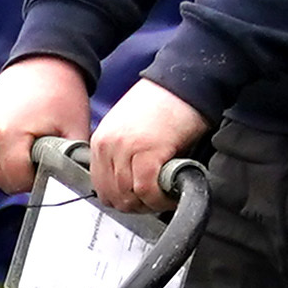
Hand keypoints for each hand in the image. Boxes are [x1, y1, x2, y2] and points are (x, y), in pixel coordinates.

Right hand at [0, 55, 92, 195]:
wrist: (45, 62)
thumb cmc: (62, 94)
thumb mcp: (75, 131)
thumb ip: (71, 163)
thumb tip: (72, 184)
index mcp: (9, 135)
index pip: (15, 181)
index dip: (35, 180)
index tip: (47, 165)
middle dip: (20, 177)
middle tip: (39, 160)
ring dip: (5, 170)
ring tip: (25, 155)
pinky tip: (11, 151)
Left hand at [89, 80, 209, 212]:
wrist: (186, 82)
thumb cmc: (165, 105)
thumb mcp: (131, 130)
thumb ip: (124, 156)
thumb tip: (131, 188)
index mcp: (101, 140)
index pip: (101, 187)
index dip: (123, 199)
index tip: (142, 199)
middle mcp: (107, 145)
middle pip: (113, 196)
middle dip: (137, 205)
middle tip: (157, 201)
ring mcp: (126, 149)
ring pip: (130, 197)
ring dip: (151, 203)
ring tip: (167, 196)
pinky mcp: (148, 152)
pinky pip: (148, 190)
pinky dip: (161, 199)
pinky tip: (172, 193)